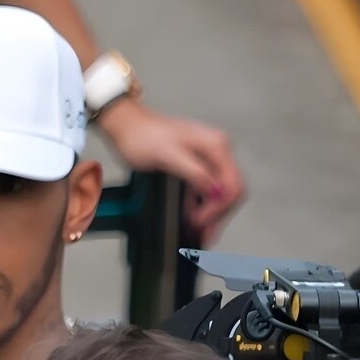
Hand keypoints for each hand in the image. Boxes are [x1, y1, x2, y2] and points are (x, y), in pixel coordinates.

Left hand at [97, 98, 244, 243]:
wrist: (127, 125)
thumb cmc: (142, 135)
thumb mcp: (168, 156)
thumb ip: (195, 173)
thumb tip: (215, 190)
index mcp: (215, 146)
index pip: (232, 185)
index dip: (219, 208)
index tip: (200, 222)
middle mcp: (218, 150)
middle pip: (231, 191)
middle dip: (219, 215)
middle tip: (204, 233)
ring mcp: (210, 157)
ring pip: (222, 193)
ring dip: (213, 214)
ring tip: (200, 231)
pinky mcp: (200, 164)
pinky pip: (210, 190)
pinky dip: (205, 206)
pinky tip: (195, 218)